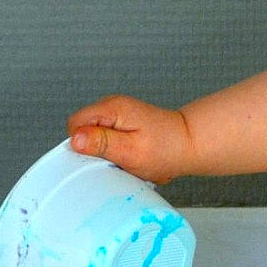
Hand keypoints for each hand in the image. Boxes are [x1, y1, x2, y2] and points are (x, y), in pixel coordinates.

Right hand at [66, 95, 193, 183]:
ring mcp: (119, 114)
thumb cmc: (167, 150)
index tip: (101, 156)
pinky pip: (110, 139)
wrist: (191, 144)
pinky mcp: (125, 123)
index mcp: (112, 108)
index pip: (75, 124)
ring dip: (109, 152)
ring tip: (129, 158)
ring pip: (96, 136)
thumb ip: (102, 144)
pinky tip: (133, 155)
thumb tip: (76, 139)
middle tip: (118, 159)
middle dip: (96, 149)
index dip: (82, 144)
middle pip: (84, 129)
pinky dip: (119, 151)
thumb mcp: (131, 151)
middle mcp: (113, 106)